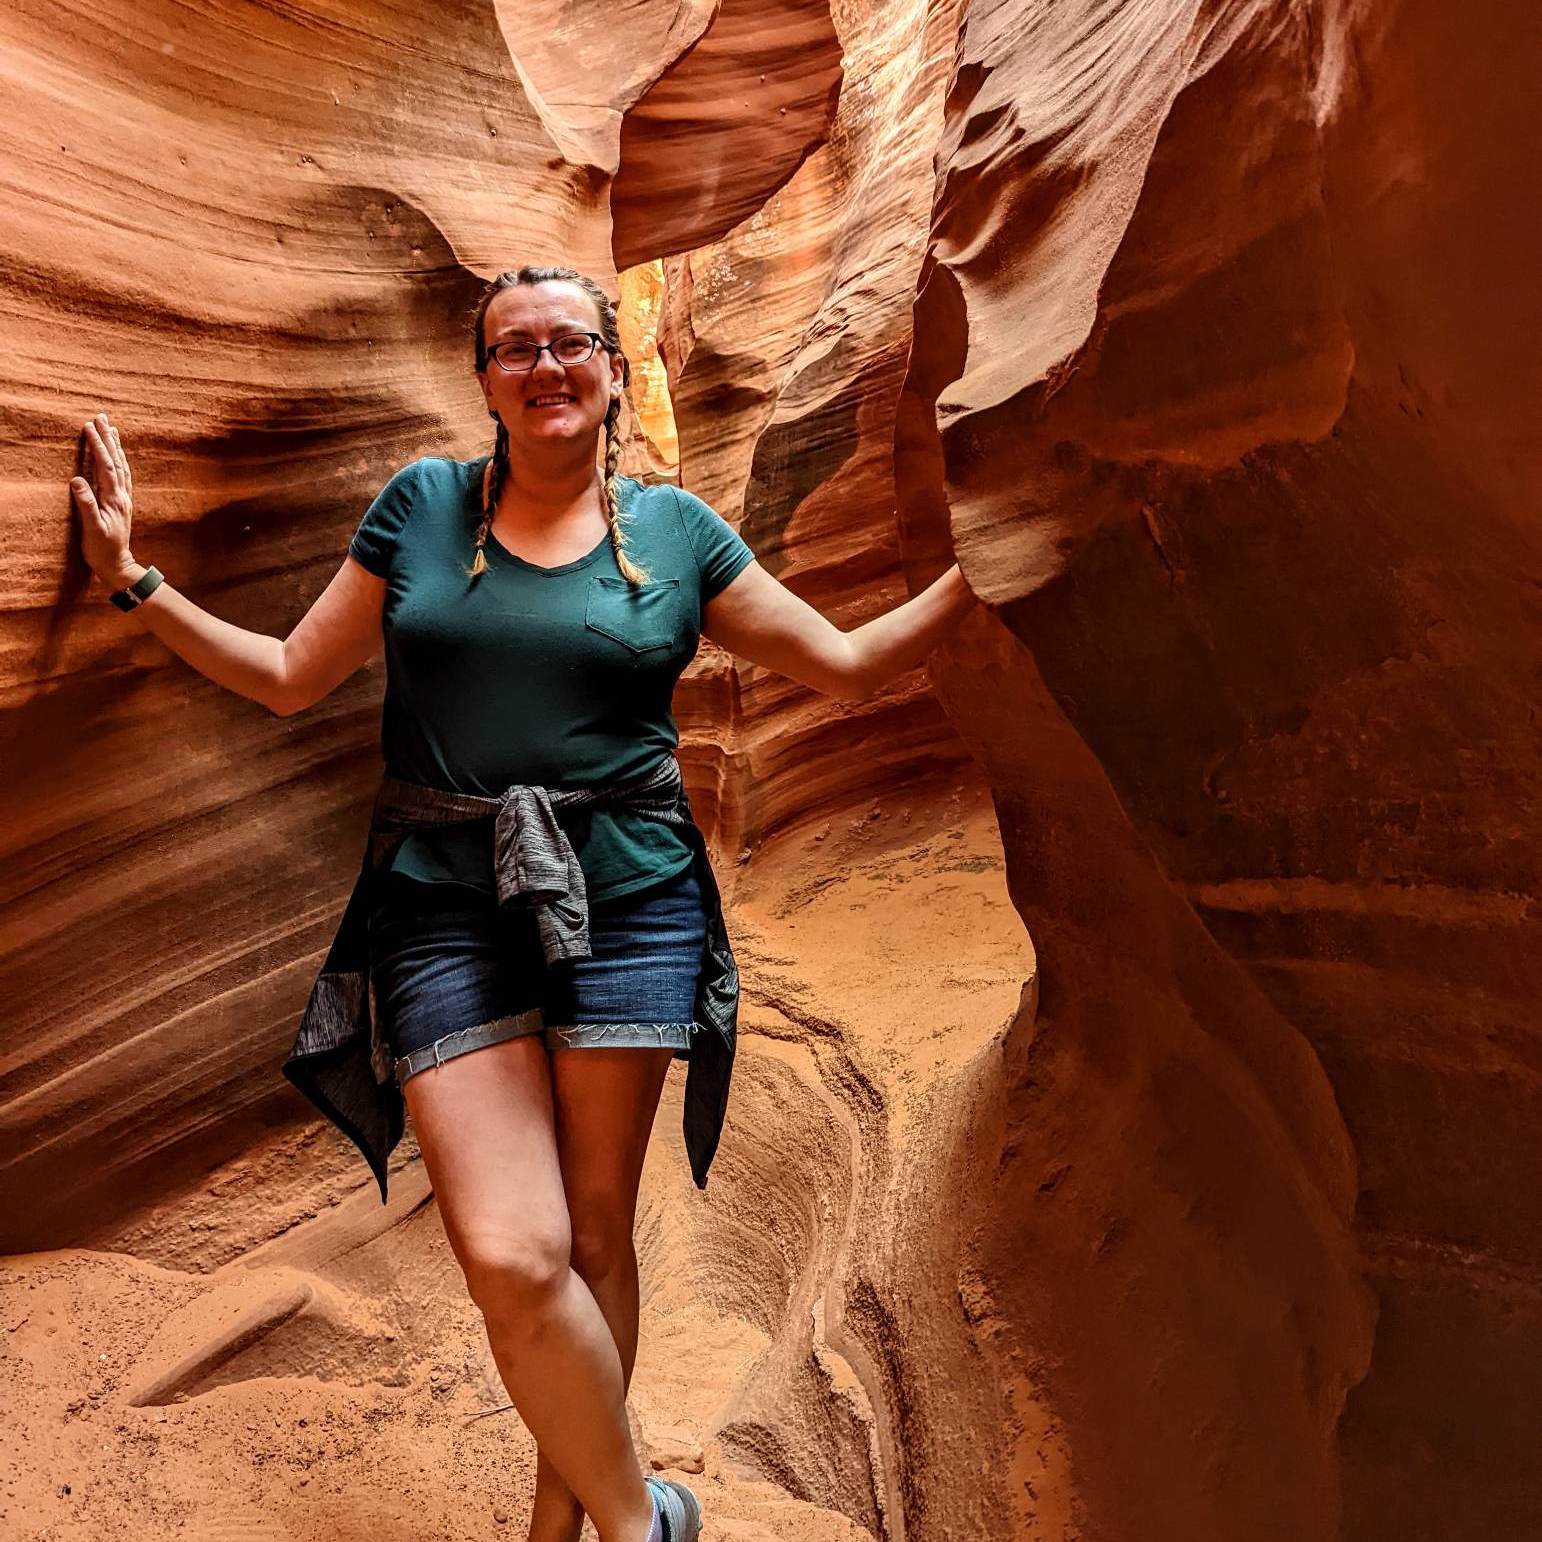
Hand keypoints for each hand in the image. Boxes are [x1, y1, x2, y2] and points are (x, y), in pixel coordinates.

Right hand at [71, 411, 137, 584]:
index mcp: (114, 499)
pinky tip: (117, 456)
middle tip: (101, 417)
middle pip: (116, 461)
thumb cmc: (102, 549)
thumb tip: (76, 480)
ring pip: (121, 466)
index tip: (89, 427)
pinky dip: (119, 461)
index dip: (98, 445)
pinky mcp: (122, 504)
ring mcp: (123, 499)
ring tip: (111, 428)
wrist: (117, 565)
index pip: (106, 466)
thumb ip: (85, 504)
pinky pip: (122, 476)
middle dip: (108, 438)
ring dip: (115, 446)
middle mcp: (122, 496)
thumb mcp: (91, 528)